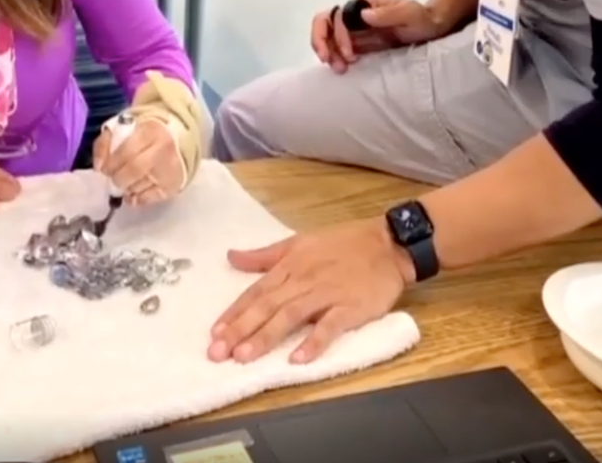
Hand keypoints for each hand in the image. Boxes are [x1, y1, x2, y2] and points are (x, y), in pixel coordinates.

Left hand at [93, 119, 183, 205]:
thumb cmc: (144, 134)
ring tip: (124, 183)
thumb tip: (98, 166)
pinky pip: (149, 199)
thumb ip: (104, 143)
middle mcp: (162, 150)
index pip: (126, 152)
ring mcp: (169, 169)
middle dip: (117, 178)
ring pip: (139, 186)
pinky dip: (136, 199)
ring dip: (126, 188)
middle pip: (133, 171)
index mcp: (150, 131)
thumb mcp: (123, 128)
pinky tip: (132, 194)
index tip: (104, 169)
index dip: (111, 164)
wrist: (177, 139)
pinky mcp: (173, 185)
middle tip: (113, 178)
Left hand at [208, 219, 414, 364]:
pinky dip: (314, 342)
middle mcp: (302, 280)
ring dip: (266, 337)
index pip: (256, 292)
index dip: (234, 313)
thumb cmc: (342, 244)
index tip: (214, 333)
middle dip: (240, 329)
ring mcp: (326, 294)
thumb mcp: (298, 242)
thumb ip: (264, 256)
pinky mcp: (350, 308)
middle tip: (217, 352)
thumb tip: (231, 256)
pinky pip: (329, 326)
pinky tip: (297, 359)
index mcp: (289, 265)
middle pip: (267, 306)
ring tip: (244, 357)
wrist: (387, 244)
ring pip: (290, 316)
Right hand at [310, 0, 447, 72]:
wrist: (431, 27)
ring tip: (338, 69)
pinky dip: (333, 55)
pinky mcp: (357, 39)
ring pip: (326, 33)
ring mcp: (354, 26)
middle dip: (322, 41)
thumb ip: (388, 13)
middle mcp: (353, 11)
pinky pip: (336, 45)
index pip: (338, 15)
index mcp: (362, 2)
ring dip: (326, 50)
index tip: (350, 55)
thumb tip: (363, 15)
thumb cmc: (421, 19)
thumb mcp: (409, 13)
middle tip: (329, 61)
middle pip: (325, 21)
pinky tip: (341, 67)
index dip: (338, 36)